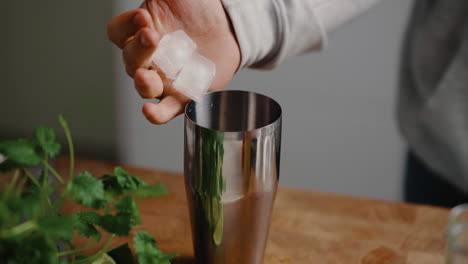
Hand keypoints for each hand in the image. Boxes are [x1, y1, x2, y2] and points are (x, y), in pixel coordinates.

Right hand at [107, 0, 239, 123]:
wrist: (229, 26)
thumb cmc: (199, 8)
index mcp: (140, 32)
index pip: (118, 33)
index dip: (126, 25)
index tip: (143, 17)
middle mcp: (148, 58)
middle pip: (130, 60)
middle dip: (139, 50)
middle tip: (152, 37)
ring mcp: (165, 80)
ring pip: (144, 87)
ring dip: (143, 83)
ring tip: (147, 76)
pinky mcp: (183, 96)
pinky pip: (165, 110)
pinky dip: (156, 114)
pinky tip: (150, 111)